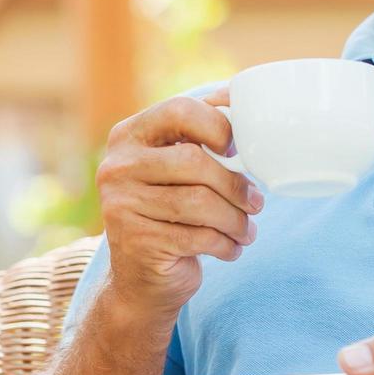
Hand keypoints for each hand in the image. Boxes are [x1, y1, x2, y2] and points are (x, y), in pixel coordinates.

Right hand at [97, 88, 263, 321]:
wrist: (141, 279)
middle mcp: (117, 165)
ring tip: (247, 230)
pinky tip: (231, 248)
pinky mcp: (135, 241)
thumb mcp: (176, 169)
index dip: (218, 126)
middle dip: (234, 185)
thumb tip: (235, 96)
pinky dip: (224, 244)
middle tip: (256, 203)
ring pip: (199, 202)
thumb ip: (197, 136)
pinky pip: (197, 236)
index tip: (237, 151)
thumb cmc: (171, 213)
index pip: (179, 110)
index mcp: (128, 135)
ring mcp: (121, 204)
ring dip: (236, 220)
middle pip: (194, 161)